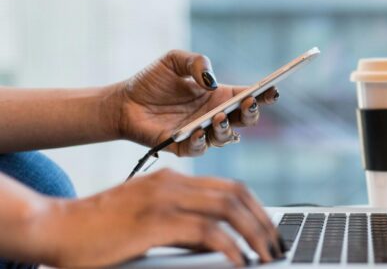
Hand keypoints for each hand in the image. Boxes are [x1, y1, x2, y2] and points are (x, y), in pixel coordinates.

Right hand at [32, 169, 282, 266]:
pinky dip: (231, 247)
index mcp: (172, 180)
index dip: (257, 208)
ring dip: (255, 234)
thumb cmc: (99, 231)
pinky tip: (240, 261)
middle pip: (236, 194)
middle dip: (264, 221)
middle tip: (277, 246)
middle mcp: (172, 183)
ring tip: (266, 256)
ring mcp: (164, 199)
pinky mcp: (155, 221)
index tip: (270, 230)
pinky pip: (207, 232)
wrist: (55, 228)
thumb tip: (220, 243)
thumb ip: (182, 225)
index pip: (230, 186)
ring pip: (228, 209)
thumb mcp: (149, 221)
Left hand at [114, 50, 278, 155]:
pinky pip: (199, 149)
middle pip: (245, 120)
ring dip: (227, 128)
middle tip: (248, 103)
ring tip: (219, 117)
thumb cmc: (151, 81)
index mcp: (219, 96)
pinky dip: (201, 141)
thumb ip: (196, 62)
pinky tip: (198, 130)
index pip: (249, 96)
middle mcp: (215, 116)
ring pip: (226, 138)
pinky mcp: (183, 147)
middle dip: (251, 113)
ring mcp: (201, 133)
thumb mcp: (174, 60)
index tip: (272, 89)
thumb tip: (211, 81)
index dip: (264, 94)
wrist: (123, 102)